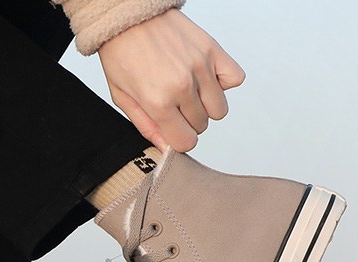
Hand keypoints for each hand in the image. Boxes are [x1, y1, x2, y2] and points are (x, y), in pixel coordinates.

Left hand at [97, 9, 244, 151]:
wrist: (128, 15)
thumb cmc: (122, 54)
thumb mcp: (123, 97)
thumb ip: (146, 126)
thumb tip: (165, 148)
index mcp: (158, 101)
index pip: (186, 142)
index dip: (178, 139)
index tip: (171, 128)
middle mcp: (182, 85)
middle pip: (202, 126)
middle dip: (188, 121)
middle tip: (173, 104)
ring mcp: (200, 66)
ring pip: (219, 110)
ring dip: (206, 106)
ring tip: (189, 91)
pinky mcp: (212, 49)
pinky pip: (235, 79)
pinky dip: (223, 83)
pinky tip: (204, 78)